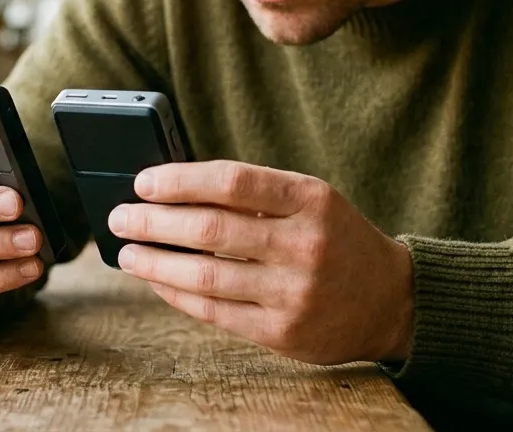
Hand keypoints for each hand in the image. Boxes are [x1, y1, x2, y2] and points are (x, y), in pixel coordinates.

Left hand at [108, 160, 414, 364]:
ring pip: (206, 275)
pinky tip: (158, 280)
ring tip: (128, 253)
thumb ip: (255, 193)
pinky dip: (178, 294)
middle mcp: (305, 244)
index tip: (142, 182)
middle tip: (121, 217)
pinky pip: (216, 312)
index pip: (233, 182)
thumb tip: (173, 190)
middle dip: (154, 222)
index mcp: (311, 199)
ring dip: (156, 262)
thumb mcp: (311, 200)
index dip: (180, 180)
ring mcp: (294, 292)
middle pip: (211, 228)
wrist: (391, 300)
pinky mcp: (284, 332)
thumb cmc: (336, 238)